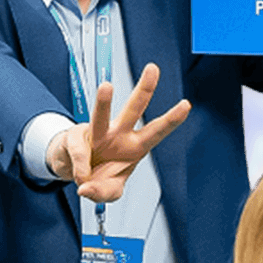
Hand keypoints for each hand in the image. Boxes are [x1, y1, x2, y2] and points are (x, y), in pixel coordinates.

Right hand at [44, 63, 191, 202]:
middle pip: (134, 108)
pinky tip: (82, 177)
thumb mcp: (109, 191)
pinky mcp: (77, 137)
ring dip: (104, 101)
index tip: (185, 105)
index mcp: (135, 146)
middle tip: (153, 70)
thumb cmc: (101, 175)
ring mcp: (97, 133)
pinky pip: (79, 151)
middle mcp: (119, 134)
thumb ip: (104, 193)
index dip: (171, 120)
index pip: (156, 131)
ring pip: (102, 115)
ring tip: (107, 87)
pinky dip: (80, 167)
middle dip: (145, 89)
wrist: (77, 172)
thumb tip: (86, 187)